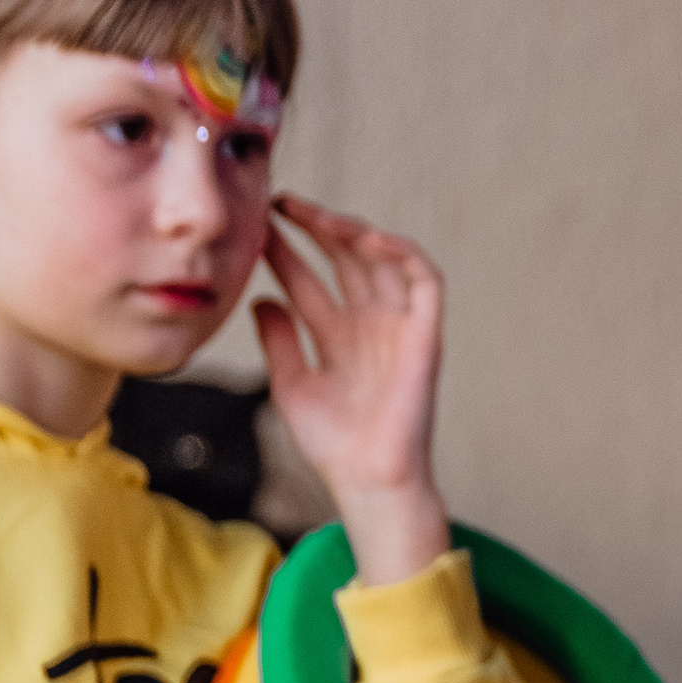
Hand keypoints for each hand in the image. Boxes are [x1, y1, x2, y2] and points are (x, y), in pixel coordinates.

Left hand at [255, 194, 452, 588]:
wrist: (366, 478)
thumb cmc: (333, 444)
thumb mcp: (289, 383)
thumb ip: (278, 340)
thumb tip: (262, 298)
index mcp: (337, 336)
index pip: (309, 278)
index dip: (285, 248)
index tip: (256, 224)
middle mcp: (369, 325)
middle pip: (343, 260)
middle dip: (314, 228)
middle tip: (278, 204)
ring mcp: (398, 327)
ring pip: (380, 260)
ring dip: (349, 231)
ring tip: (312, 214)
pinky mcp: (425, 334)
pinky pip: (424, 280)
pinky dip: (400, 252)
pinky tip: (365, 237)